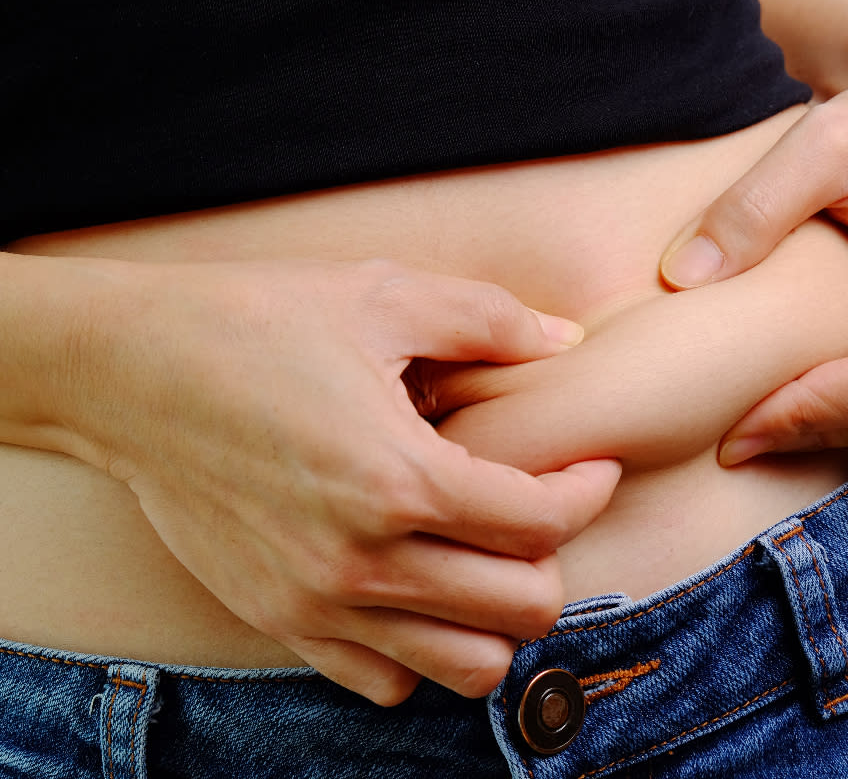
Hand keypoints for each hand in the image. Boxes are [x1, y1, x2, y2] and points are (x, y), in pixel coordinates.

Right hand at [54, 258, 619, 704]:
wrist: (126, 373)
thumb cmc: (253, 324)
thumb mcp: (380, 295)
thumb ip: (489, 320)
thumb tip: (563, 341)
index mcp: (397, 477)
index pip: (542, 523)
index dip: (589, 490)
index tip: (591, 467)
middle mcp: (362, 559)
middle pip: (521, 609)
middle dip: (554, 558)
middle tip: (541, 510)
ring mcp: (317, 602)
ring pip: (464, 667)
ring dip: (498, 618)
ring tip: (490, 560)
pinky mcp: (279, 619)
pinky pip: (383, 681)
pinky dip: (423, 650)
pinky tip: (420, 587)